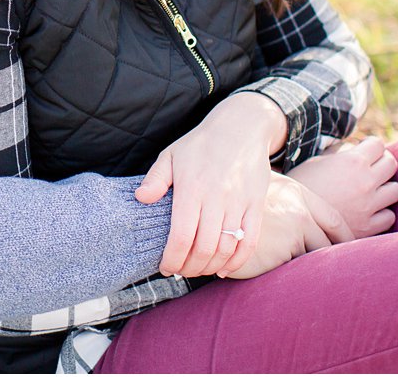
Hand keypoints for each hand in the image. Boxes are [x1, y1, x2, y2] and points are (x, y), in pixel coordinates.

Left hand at [135, 92, 283, 278]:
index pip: (180, 235)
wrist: (241, 126)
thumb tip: (141, 198)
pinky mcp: (256, 204)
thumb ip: (155, 179)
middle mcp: (216, 197)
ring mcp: (239, 202)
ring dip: (210, 266)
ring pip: (226, 248)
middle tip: (180, 271)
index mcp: (191, 187)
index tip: (166, 267)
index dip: (172, 258)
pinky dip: (238, 261)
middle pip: (203, 248)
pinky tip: (224, 268)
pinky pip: (250, 240)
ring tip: (198, 269)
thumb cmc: (200, 144)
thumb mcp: (171, 155)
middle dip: (189, 268)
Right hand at [218, 173, 353, 279]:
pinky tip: (294, 283)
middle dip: (340, 261)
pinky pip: (300, 270)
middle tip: (344, 275)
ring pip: (318, 258)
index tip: (352, 252)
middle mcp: (299, 209)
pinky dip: (299, 278)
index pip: (335, 220)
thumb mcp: (264, 193)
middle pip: (332, 242)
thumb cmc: (234, 205)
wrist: (210, 214)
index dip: (346, 238)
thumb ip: (287, 203)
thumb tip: (308, 221)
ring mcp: (292, 230)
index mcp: (298, 193)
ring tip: (322, 286)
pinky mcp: (281, 251)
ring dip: (318, 272)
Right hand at [287, 137, 397, 238]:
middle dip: (382, 163)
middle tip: (370, 169)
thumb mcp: (316, 162)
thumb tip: (354, 148)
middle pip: (392, 164)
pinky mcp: (368, 227)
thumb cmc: (299, 186)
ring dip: (386, 188)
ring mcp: (369, 205)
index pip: (378, 145)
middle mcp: (365, 182)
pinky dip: (381, 213)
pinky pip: (389, 216)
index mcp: (352, 161)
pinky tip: (368, 211)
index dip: (371, 146)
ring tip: (372, 190)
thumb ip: (339, 154)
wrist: (290, 218)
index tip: (364, 151)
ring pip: (396, 190)